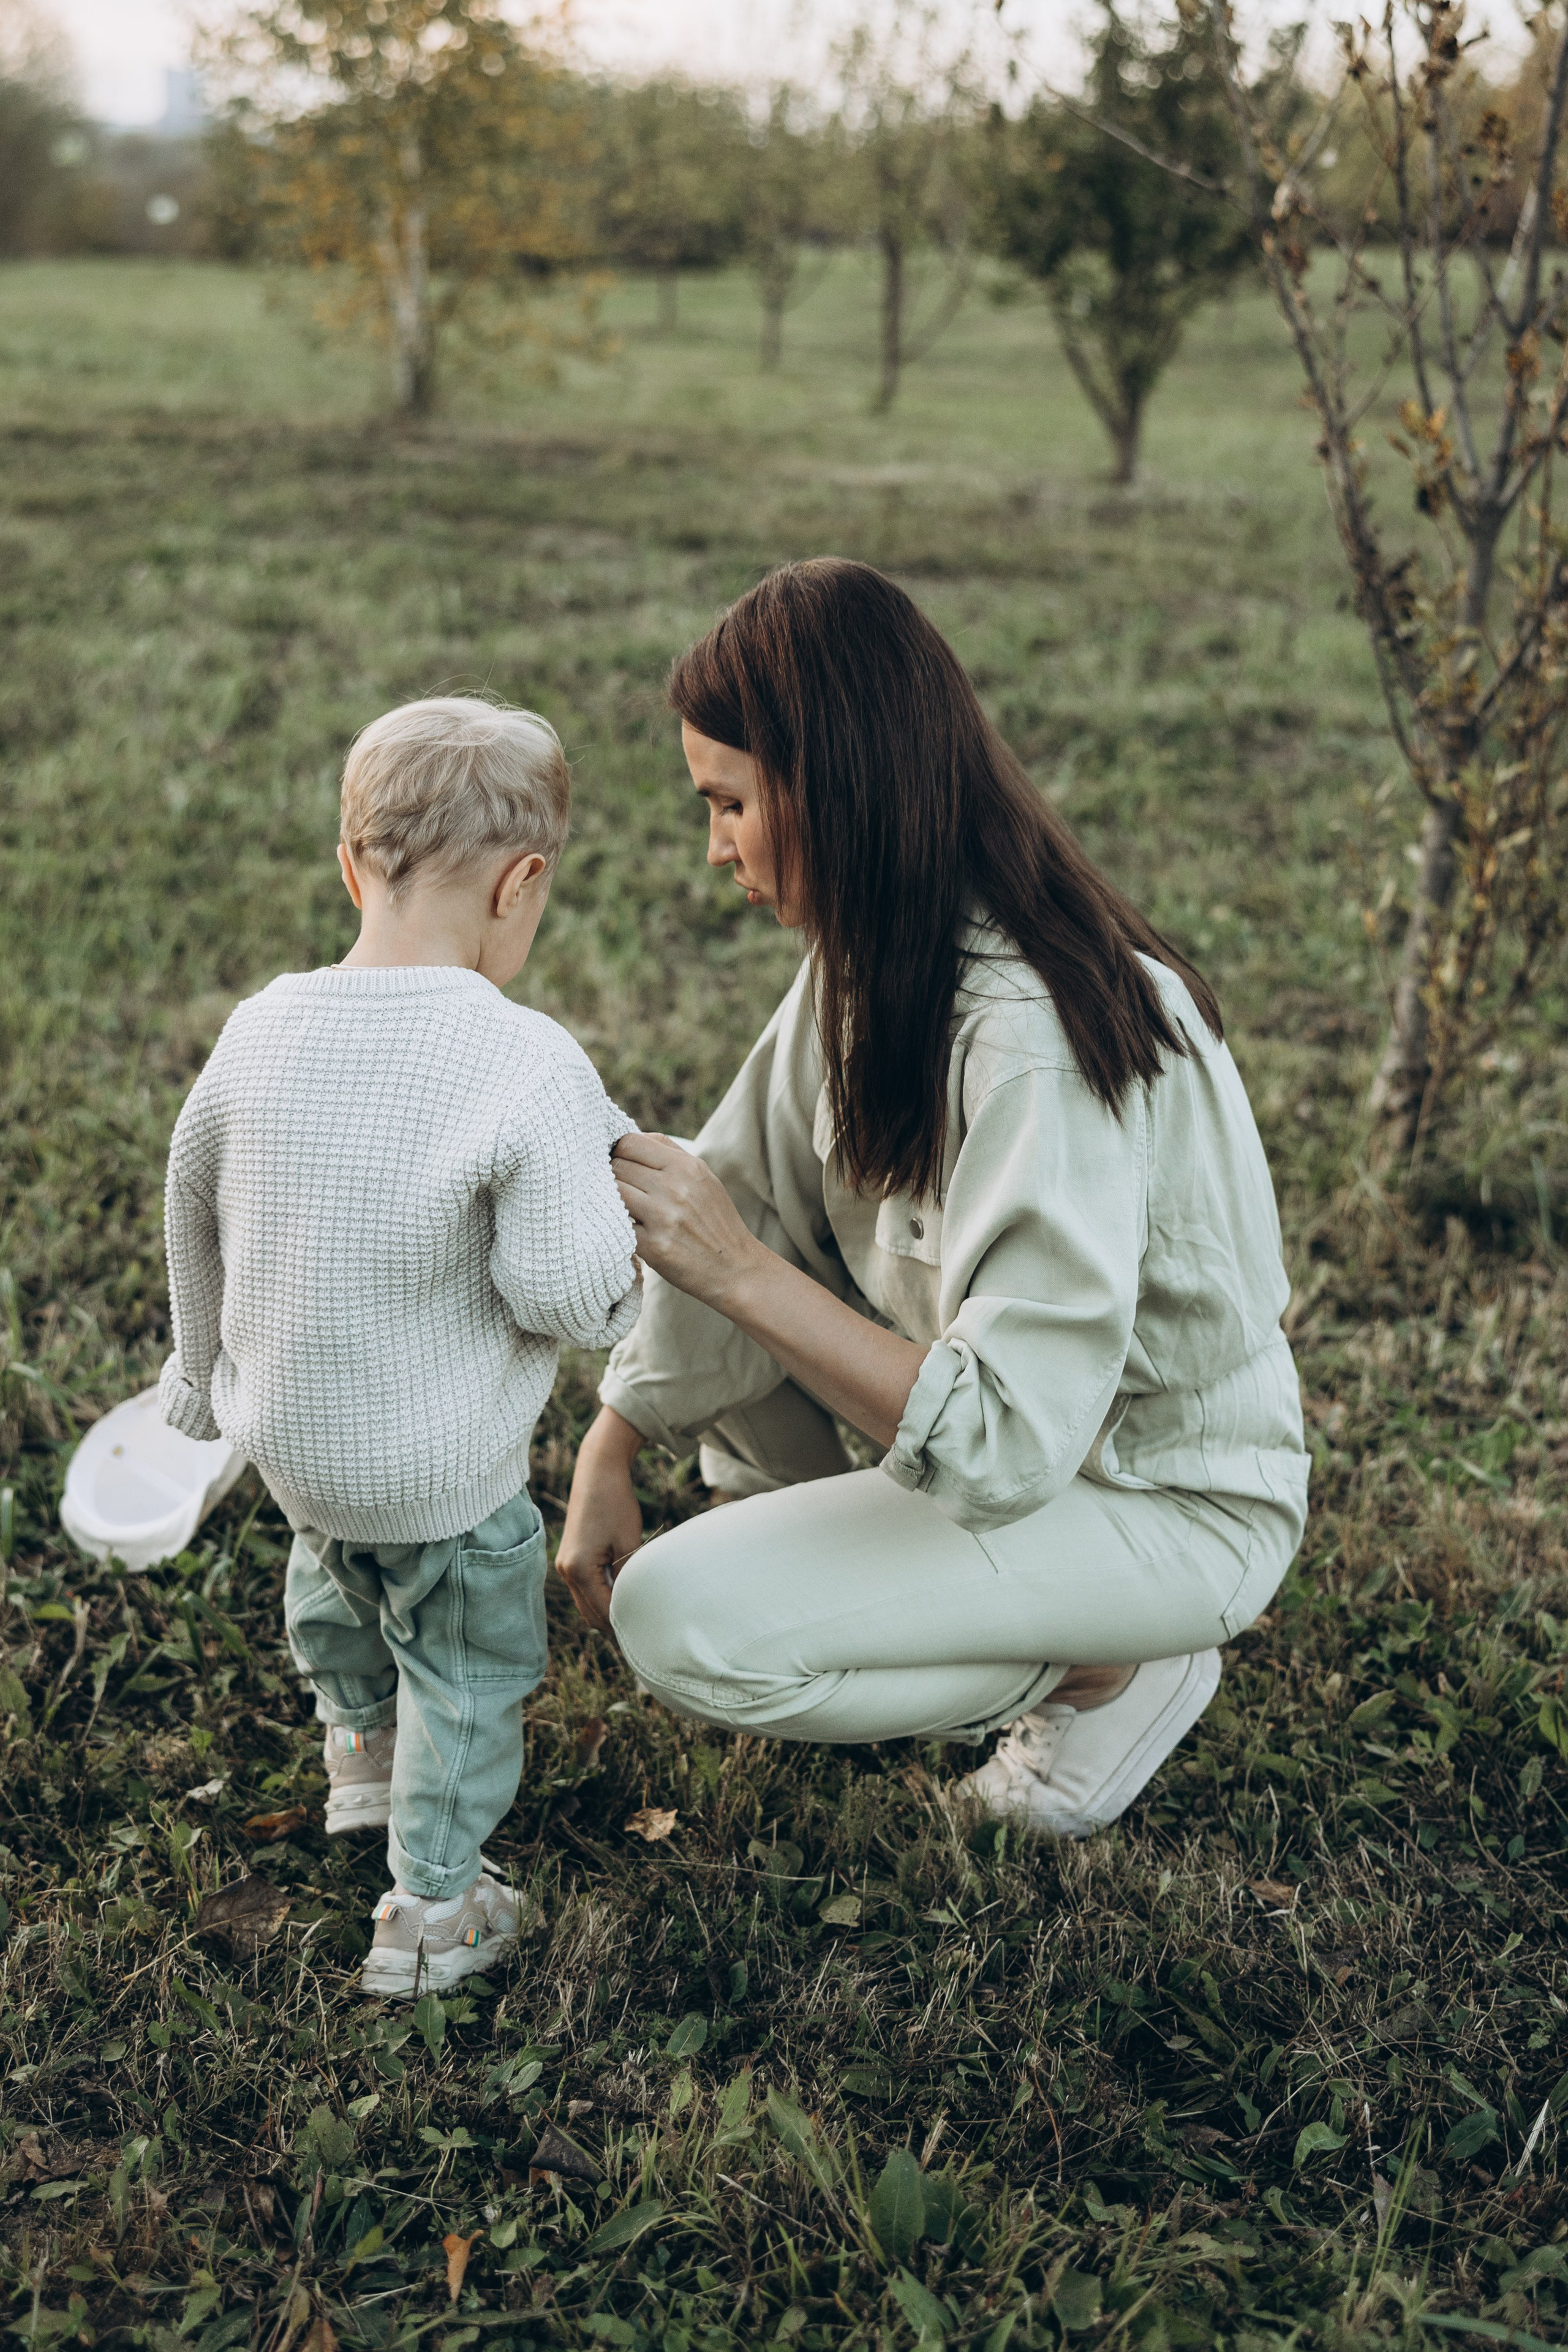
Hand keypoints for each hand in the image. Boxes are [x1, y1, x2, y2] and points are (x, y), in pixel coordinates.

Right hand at [557, 1408, 644, 1630]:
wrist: (598, 1471)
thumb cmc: (616, 1503)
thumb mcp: (629, 1543)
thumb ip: (630, 1577)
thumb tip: (637, 1604)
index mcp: (578, 1569)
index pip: (603, 1612)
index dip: (625, 1625)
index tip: (646, 1635)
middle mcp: (566, 1570)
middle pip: (591, 1614)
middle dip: (615, 1625)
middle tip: (643, 1634)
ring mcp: (565, 1564)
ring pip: (587, 1603)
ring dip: (607, 1612)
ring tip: (635, 1619)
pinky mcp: (570, 1557)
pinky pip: (585, 1588)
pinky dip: (601, 1596)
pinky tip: (622, 1598)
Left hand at [612, 1134, 761, 1310]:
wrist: (736, 1268)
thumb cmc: (715, 1221)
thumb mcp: (703, 1177)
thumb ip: (669, 1154)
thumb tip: (628, 1140)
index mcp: (686, 1166)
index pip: (629, 1142)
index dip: (618, 1151)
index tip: (619, 1163)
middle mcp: (674, 1188)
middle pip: (617, 1166)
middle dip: (613, 1176)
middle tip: (623, 1190)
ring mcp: (662, 1217)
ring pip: (612, 1193)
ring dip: (612, 1200)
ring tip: (624, 1208)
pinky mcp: (653, 1246)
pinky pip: (617, 1224)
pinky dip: (618, 1225)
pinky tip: (630, 1229)